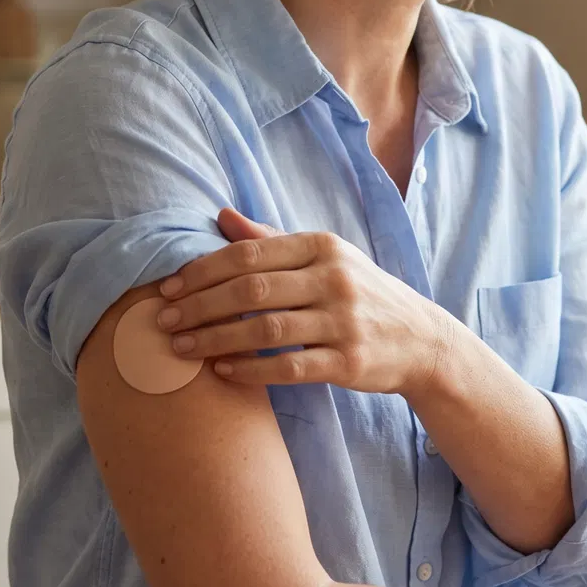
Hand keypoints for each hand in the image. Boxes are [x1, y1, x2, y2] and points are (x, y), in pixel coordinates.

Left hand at [155, 208, 460, 393]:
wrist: (421, 340)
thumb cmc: (361, 294)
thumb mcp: (325, 258)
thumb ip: (272, 240)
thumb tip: (221, 216)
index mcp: (323, 247)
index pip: (250, 254)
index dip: (203, 270)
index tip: (170, 287)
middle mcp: (335, 279)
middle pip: (252, 290)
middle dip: (200, 306)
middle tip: (164, 321)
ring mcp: (344, 322)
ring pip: (266, 329)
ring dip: (216, 339)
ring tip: (182, 349)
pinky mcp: (349, 362)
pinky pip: (290, 367)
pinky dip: (251, 369)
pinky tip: (222, 371)